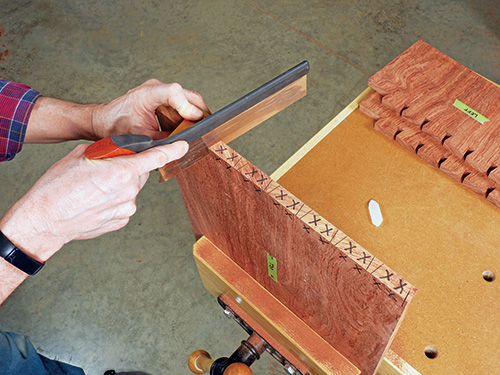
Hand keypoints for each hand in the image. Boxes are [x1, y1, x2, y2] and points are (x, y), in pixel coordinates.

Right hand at [0, 141, 187, 261]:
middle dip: (129, 167)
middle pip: (141, 172)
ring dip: (120, 184)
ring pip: (132, 189)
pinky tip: (96, 201)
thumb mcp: (80, 156)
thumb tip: (120, 149)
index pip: (156, 157)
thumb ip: (107, 150)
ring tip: (94, 189)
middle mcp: (129, 191)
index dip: (173, 150)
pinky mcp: (121, 221)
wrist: (44, 220)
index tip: (184, 146)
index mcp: (121, 171)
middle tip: (105, 170)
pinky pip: (124, 204)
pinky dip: (115, 200)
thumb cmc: (56, 187)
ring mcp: (126, 208)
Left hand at [91, 79, 209, 139]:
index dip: (187, 106)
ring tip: (199, 130)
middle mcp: (156, 88)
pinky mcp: (163, 98)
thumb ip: (163, 140)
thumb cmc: (117, 128)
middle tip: (208, 129)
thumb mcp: (141, 138)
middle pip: (189, 95)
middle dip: (200, 112)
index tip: (195, 119)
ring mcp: (161, 92)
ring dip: (195, 115)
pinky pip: (183, 105)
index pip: (174, 92)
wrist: (104, 121)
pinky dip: (189, 116)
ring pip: (189, 100)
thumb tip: (183, 144)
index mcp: (147, 94)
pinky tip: (189, 128)